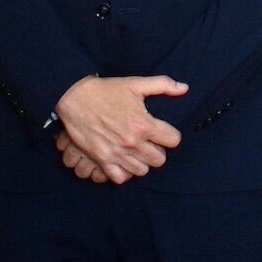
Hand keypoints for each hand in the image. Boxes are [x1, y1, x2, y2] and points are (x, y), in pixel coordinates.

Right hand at [55, 75, 187, 183]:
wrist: (77, 98)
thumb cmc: (107, 91)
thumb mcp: (137, 84)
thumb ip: (163, 85)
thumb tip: (184, 88)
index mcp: (144, 124)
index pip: (173, 140)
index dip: (171, 136)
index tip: (163, 132)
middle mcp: (133, 142)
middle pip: (160, 160)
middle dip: (158, 151)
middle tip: (150, 143)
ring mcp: (117, 153)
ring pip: (142, 171)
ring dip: (142, 162)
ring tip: (137, 152)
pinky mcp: (102, 160)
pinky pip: (120, 177)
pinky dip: (124, 172)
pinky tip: (123, 161)